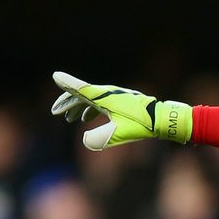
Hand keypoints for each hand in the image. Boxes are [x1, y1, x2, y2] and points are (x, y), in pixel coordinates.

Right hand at [50, 71, 191, 149]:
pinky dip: (90, 109)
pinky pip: (100, 103)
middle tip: (55, 112)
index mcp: (105, 98)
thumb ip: (101, 138)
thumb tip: (86, 142)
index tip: (55, 77)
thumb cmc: (142, 125)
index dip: (67, 84)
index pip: (81, 89)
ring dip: (78, 107)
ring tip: (68, 119)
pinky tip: (87, 119)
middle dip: (68, 102)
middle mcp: (109, 94)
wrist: (163, 119)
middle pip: (82, 94)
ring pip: (91, 99)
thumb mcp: (120, 133)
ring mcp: (115, 97)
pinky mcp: (121, 102)